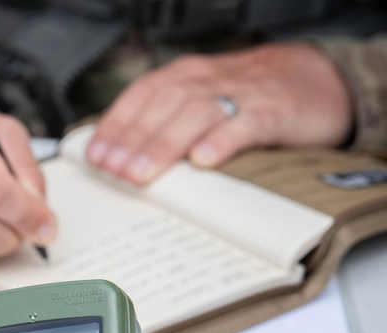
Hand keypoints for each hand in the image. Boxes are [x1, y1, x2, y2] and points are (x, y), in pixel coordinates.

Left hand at [86, 43, 352, 184]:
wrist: (318, 78)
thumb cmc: (250, 98)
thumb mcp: (203, 102)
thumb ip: (166, 123)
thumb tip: (119, 159)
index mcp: (186, 77)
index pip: (141, 96)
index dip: (116, 125)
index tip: (95, 157)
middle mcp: (208, 81)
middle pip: (163, 105)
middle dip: (133, 140)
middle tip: (113, 171)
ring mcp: (241, 95)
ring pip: (196, 113)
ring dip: (164, 145)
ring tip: (143, 174)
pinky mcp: (274, 112)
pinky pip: (244, 124)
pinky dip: (221, 141)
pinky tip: (203, 161)